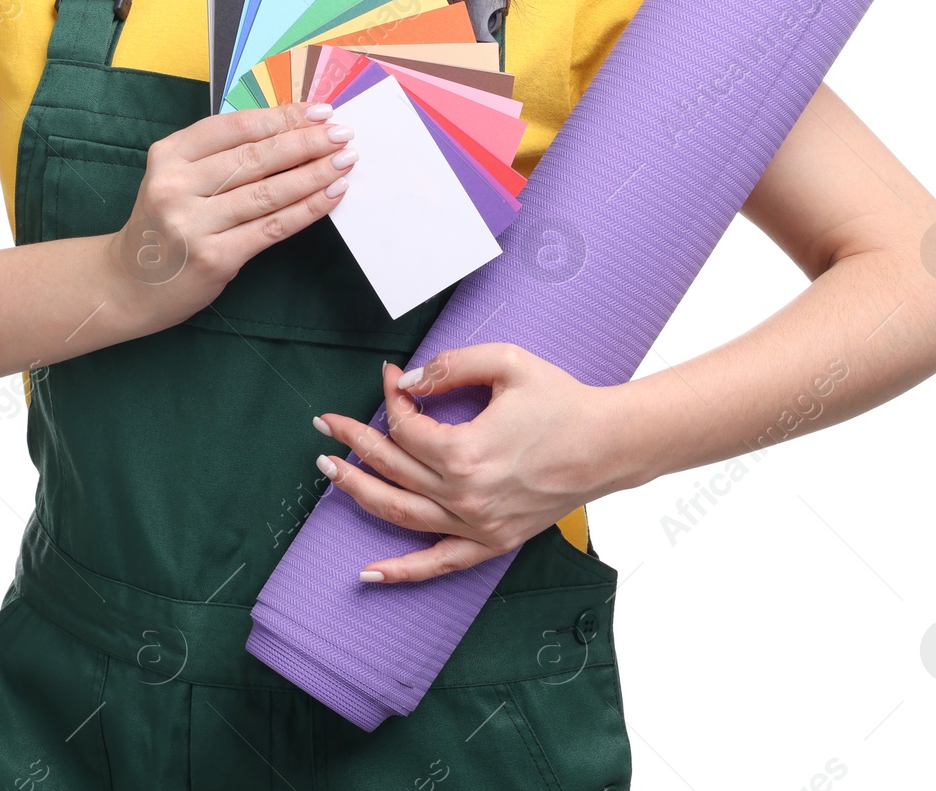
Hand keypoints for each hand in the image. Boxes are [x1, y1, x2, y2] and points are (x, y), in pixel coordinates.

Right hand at [111, 100, 356, 323]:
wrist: (130, 284)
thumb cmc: (165, 222)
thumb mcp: (177, 176)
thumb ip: (220, 153)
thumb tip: (290, 127)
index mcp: (169, 154)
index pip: (236, 127)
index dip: (282, 116)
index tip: (320, 111)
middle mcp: (176, 185)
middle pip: (255, 157)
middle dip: (306, 142)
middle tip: (343, 133)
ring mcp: (193, 224)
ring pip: (268, 192)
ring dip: (314, 173)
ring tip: (345, 161)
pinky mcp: (214, 258)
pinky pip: (272, 227)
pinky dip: (307, 209)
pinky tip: (331, 194)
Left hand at [311, 344, 612, 581]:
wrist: (609, 444)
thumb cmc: (562, 402)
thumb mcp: (508, 363)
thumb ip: (452, 364)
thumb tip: (410, 379)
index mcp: (466, 452)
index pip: (405, 426)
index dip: (393, 397)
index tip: (390, 376)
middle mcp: (465, 495)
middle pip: (391, 468)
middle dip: (352, 441)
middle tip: (326, 425)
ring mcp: (477, 524)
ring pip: (400, 514)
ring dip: (358, 492)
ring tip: (329, 472)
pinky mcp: (492, 542)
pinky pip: (438, 564)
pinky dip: (402, 572)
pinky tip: (369, 572)